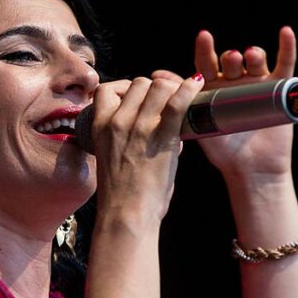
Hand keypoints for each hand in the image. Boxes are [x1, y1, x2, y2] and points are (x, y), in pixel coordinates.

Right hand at [90, 74, 205, 221]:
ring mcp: (139, 127)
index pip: (108, 89)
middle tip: (166, 104)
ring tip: (181, 102)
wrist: (126, 215)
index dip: (126, 89)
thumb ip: (126, 136)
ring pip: (159, 86)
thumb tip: (157, 124)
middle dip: (154, 90)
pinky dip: (189, 89)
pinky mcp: (162, 136)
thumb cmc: (121, 195)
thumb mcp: (112, 157)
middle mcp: (117, 121)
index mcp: (100, 126)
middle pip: (139, 83)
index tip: (138, 99)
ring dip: (172, 90)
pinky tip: (197, 85)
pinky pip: (178, 101)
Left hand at [150, 26, 297, 179]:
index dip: (205, 49)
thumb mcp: (197, 122)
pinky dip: (287, 48)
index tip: (204, 37)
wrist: (249, 168)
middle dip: (231, 58)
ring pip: (255, 61)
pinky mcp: (279, 90)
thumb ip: (179, 99)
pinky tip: (286, 32)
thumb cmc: (221, 148)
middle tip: (231, 59)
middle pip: (232, 62)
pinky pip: (285, 66)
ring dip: (254, 55)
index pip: (206, 63)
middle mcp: (234, 81)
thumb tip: (155, 77)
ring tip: (251, 56)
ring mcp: (257, 84)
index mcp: (212, 87)